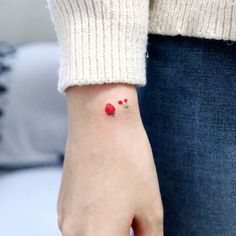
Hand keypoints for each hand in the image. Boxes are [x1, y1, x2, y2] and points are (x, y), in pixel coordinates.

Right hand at [57, 84, 162, 235]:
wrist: (100, 121)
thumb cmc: (128, 162)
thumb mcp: (150, 207)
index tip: (141, 228)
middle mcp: (73, 233)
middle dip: (122, 234)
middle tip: (137, 223)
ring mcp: (64, 216)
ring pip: (92, 233)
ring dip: (110, 228)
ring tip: (125, 205)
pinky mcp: (63, 200)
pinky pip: (82, 220)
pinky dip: (97, 217)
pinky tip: (109, 194)